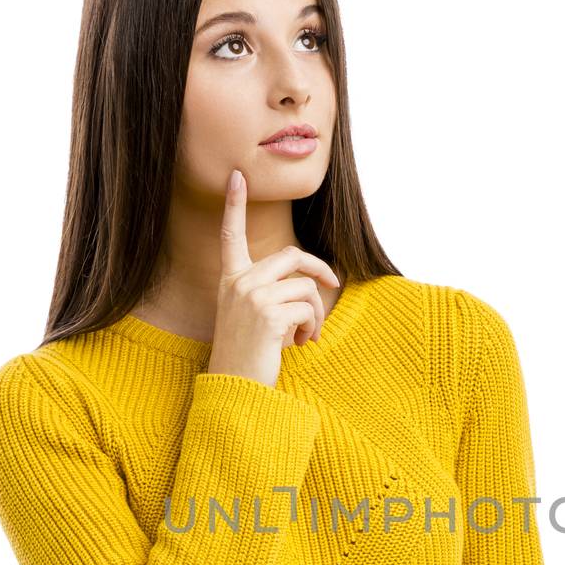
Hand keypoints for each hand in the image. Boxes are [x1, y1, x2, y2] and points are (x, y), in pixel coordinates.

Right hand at [208, 167, 340, 386]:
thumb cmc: (247, 354)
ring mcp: (253, 297)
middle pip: (293, 256)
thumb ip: (270, 293)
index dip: (234, 205)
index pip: (230, 235)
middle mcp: (239, 283)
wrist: (235, 388)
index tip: (237, 176)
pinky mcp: (269, 314)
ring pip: (306, 288)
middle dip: (319, 270)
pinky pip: (309, 309)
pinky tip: (299, 344)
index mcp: (231, 280)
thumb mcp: (250, 316)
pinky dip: (311, 328)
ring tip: (305, 335)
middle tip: (333, 283)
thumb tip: (310, 285)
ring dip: (316, 313)